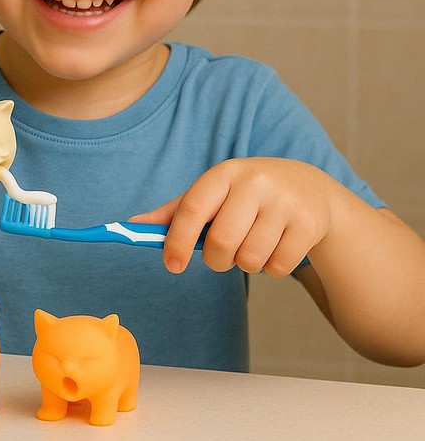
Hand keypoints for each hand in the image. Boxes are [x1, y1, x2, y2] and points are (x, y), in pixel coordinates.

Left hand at [130, 158, 335, 276]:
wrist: (308, 188)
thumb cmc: (246, 195)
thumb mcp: (214, 194)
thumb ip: (175, 211)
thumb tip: (133, 225)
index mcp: (224, 173)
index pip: (192, 209)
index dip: (176, 240)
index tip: (171, 265)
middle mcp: (255, 182)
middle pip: (220, 241)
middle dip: (215, 259)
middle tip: (220, 255)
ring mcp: (284, 202)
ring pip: (250, 258)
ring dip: (245, 264)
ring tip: (252, 245)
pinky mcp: (308, 224)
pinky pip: (278, 267)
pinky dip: (271, 268)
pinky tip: (276, 246)